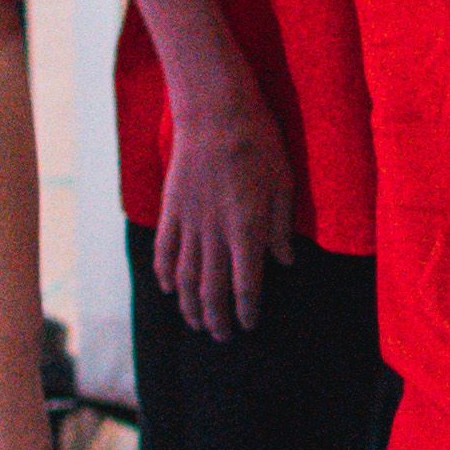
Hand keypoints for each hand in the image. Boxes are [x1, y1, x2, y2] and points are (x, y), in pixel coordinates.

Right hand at [150, 97, 301, 344]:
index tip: (249, 325)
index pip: (245, 283)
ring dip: (190, 305)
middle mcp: (214, 232)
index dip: (247, 309)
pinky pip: (165, 251)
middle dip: (216, 318)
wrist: (215, 112)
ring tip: (196, 324)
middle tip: (222, 338)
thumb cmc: (259, 143)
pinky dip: (166, 274)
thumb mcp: (284, 183)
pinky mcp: (171, 209)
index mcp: (247, 228)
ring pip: (185, 277)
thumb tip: (285, 261)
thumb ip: (281, 226)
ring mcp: (188, 222)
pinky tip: (169, 289)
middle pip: (211, 288)